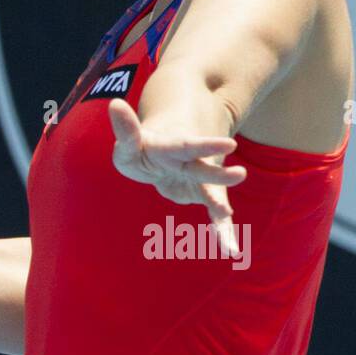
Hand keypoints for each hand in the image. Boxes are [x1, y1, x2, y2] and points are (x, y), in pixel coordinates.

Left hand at [107, 98, 246, 256]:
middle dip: (219, 174)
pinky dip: (221, 233)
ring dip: (218, 203)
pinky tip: (231, 251)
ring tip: (226, 213)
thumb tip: (115, 103)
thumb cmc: (143, 147)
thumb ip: (126, 128)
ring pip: (210, 192)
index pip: (185, 145)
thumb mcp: (130, 140)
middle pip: (202, 169)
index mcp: (173, 147)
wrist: (166, 151)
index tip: (230, 144)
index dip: (207, 145)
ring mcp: (196, 180)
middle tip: (240, 175)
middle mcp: (189, 163)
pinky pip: (213, 216)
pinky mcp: (199, 196)